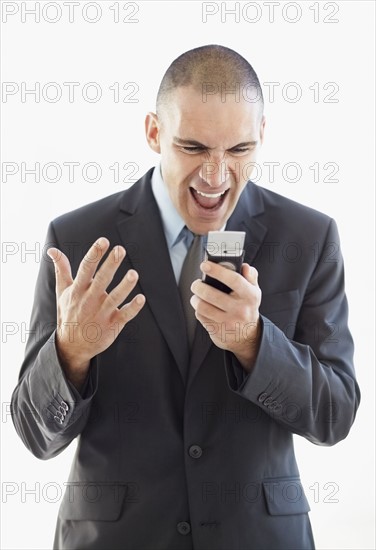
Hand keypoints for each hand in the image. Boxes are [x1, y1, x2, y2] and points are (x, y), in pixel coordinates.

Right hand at [47, 237, 144, 388]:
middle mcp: (89, 300)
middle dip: (111, 264)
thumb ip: (61, 269)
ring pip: (115, 298)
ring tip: (133, 274)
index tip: (103, 240)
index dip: (94, 254)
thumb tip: (52, 249)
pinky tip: (142, 298)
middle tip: (120, 249)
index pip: (86, 268)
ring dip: (125, 286)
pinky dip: (133, 308)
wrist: (71, 346)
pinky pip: (125, 315)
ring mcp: (101, 313)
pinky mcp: (112, 325)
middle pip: (102, 280)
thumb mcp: (62, 291)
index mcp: (78, 290)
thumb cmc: (69, 313)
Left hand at [190, 261, 260, 371]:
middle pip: (211, 294)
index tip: (205, 265)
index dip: (217, 271)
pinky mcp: (218, 331)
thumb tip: (245, 266)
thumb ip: (250, 276)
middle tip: (197, 283)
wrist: (247, 336)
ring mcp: (228, 322)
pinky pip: (201, 316)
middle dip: (198, 286)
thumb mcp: (254, 291)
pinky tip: (202, 306)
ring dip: (195, 298)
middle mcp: (240, 310)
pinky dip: (198, 309)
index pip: (234, 280)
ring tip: (197, 295)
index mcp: (250, 296)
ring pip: (202, 306)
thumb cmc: (247, 308)